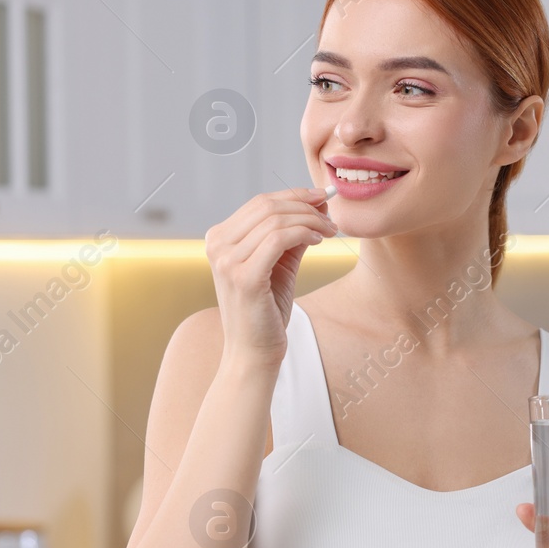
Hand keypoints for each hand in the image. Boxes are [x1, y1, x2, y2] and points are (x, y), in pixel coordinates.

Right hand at [204, 185, 337, 366]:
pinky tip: (319, 241)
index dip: (294, 195)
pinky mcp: (244, 277)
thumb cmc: (266, 310)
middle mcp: (217, 245)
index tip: (321, 197)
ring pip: (276, 221)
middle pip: (267, 206)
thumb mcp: (280, 264)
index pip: (260, 202)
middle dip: (305, 206)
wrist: (253, 352)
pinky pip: (279, 239)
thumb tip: (317, 205)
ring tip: (330, 231)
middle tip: (331, 216)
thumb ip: (293, 234)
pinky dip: (304, 233)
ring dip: (310, 220)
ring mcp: (227, 261)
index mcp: (220, 238)